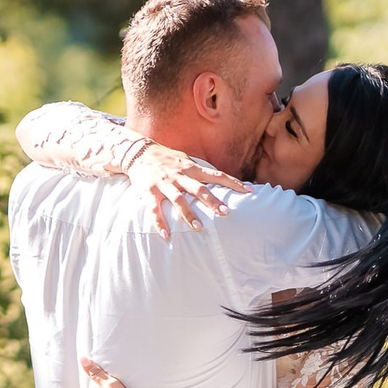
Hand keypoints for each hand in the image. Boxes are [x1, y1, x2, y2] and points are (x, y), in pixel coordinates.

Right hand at [125, 142, 248, 238]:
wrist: (139, 152)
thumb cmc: (168, 159)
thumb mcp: (186, 160)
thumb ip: (202, 171)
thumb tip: (222, 179)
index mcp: (191, 168)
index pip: (216, 175)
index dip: (233, 182)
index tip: (248, 191)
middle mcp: (179, 175)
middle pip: (198, 189)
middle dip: (212, 201)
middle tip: (225, 213)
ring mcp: (164, 184)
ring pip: (178, 200)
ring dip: (188, 214)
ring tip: (199, 228)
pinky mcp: (149, 191)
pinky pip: (154, 209)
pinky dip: (159, 222)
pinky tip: (166, 235)